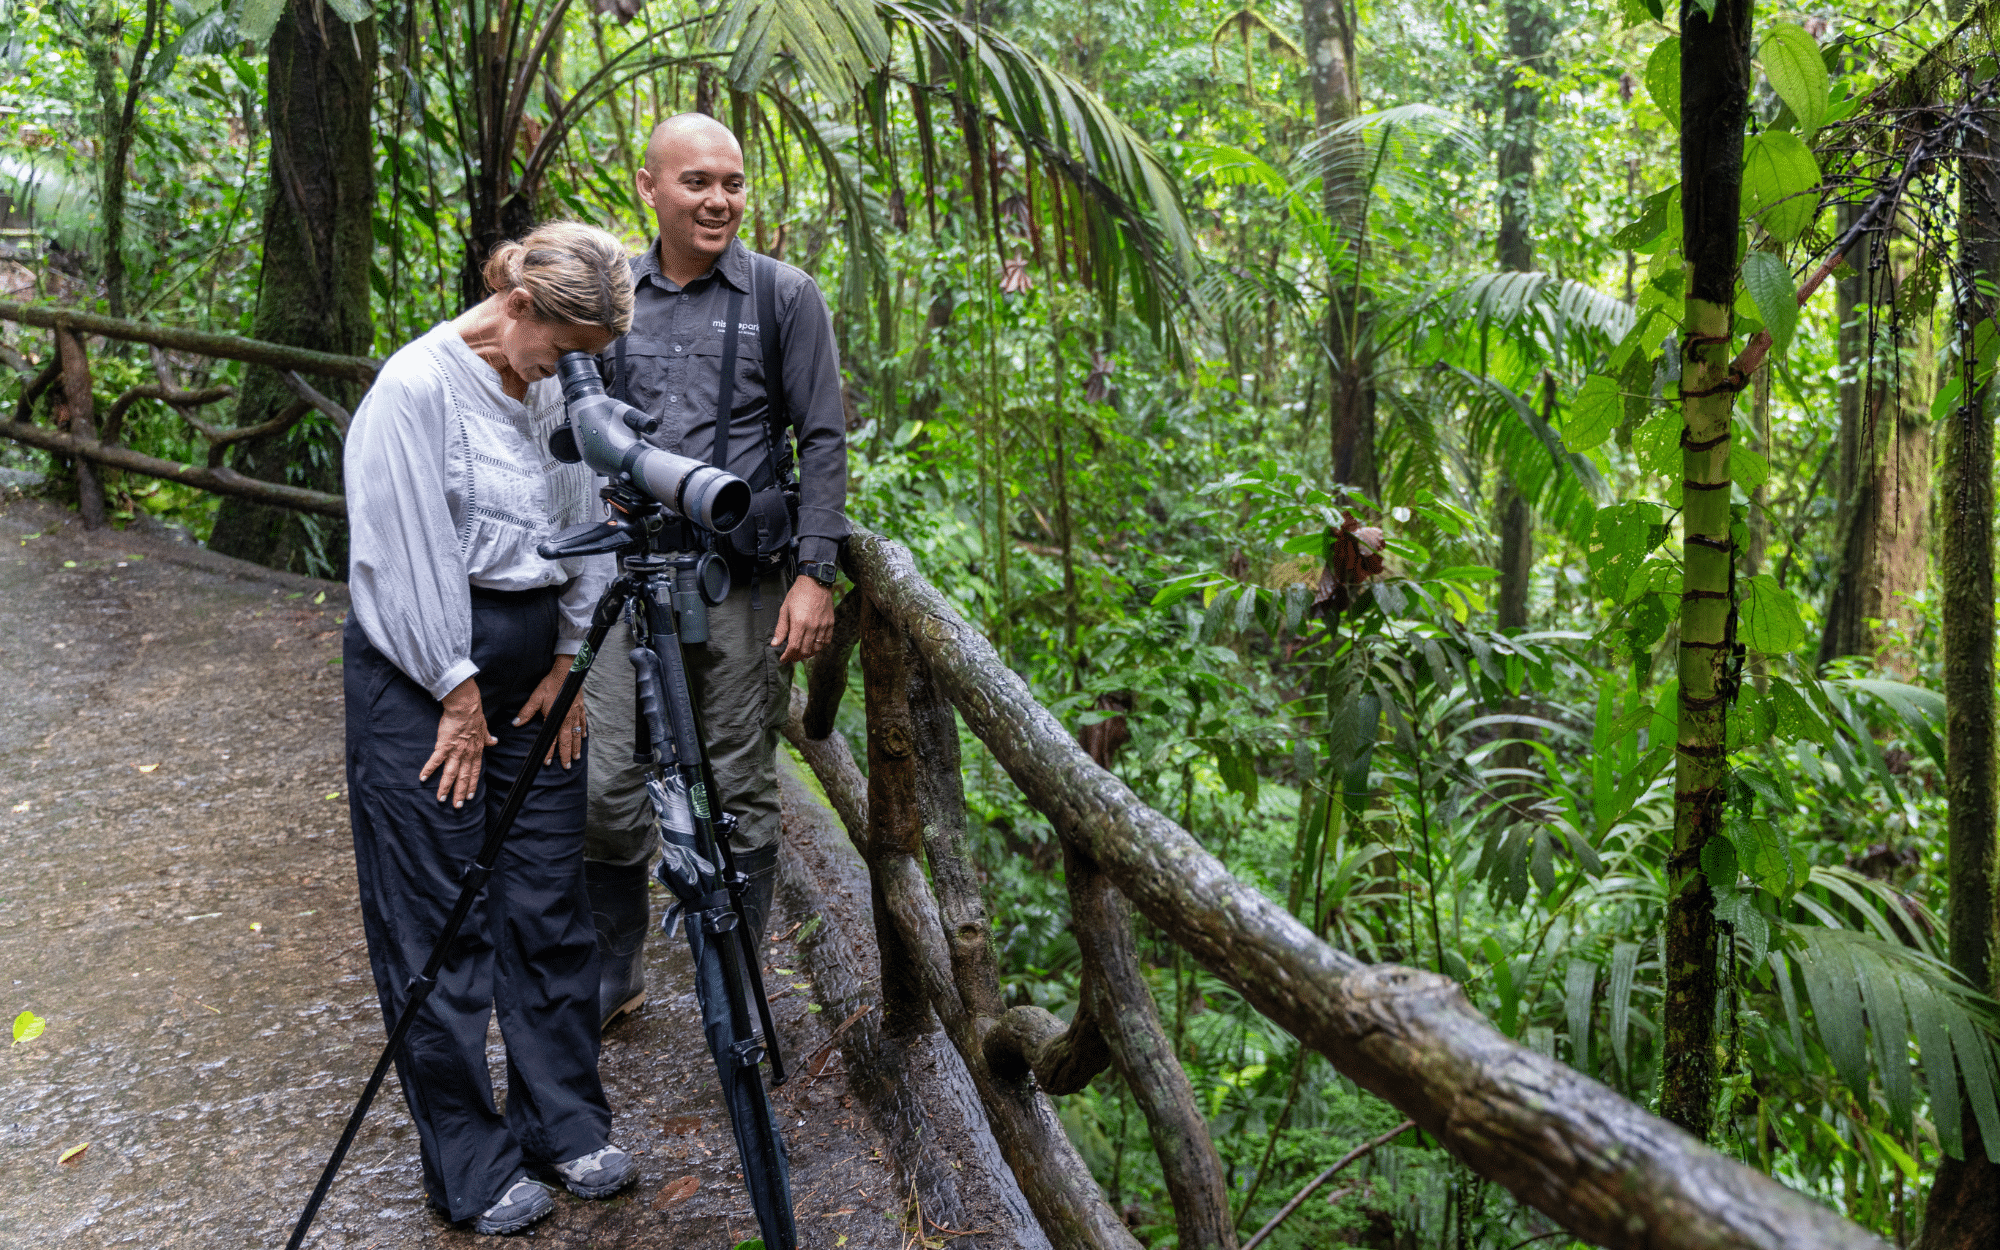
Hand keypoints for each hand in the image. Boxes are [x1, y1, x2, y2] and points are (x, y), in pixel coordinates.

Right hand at [421, 677, 496, 806]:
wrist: (465, 707)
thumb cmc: (474, 716)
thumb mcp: (485, 729)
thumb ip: (488, 738)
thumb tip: (495, 741)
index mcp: (476, 751)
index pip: (475, 772)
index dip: (473, 785)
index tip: (471, 797)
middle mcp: (467, 754)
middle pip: (464, 777)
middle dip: (460, 793)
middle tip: (457, 806)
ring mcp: (455, 751)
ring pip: (451, 773)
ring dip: (446, 787)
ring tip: (441, 799)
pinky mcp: (444, 745)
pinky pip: (436, 760)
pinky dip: (429, 769)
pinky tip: (422, 779)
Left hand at [516, 654, 586, 767]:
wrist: (567, 672)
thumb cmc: (551, 684)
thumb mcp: (536, 698)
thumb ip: (526, 712)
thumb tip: (516, 723)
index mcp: (556, 719)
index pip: (552, 740)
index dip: (549, 752)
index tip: (547, 762)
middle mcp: (567, 719)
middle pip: (567, 741)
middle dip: (566, 755)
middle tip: (566, 766)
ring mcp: (575, 714)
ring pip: (576, 735)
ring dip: (575, 747)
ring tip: (576, 758)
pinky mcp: (580, 708)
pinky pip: (582, 723)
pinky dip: (582, 732)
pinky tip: (583, 737)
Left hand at [772, 577, 834, 662]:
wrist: (815, 582)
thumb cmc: (798, 594)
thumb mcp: (785, 610)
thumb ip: (781, 629)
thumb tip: (775, 644)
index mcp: (799, 623)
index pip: (793, 647)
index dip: (787, 656)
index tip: (783, 659)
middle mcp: (812, 626)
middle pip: (805, 650)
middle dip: (796, 657)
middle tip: (791, 657)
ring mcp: (823, 625)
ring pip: (816, 648)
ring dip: (808, 654)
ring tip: (801, 653)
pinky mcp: (830, 623)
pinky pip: (826, 641)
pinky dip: (820, 647)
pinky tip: (813, 646)